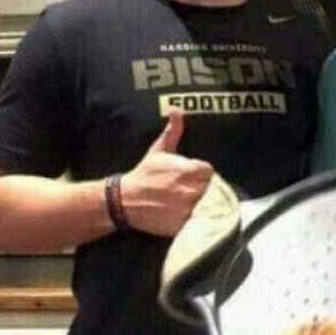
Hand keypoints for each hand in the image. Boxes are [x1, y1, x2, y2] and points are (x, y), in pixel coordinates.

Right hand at [119, 111, 213, 235]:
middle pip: (211, 188)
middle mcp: (191, 189)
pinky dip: (192, 220)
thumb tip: (177, 110)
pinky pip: (196, 221)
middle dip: (202, 189)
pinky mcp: (183, 224)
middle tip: (187, 191)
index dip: (200, 174)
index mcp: (190, 170)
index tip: (191, 177)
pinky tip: (182, 215)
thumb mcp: (159, 150)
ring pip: (206, 205)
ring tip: (185, 203)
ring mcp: (188, 208)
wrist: (124, 200)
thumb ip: (173, 131)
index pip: (209, 171)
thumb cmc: (144, 174)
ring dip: (199, 204)